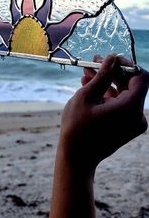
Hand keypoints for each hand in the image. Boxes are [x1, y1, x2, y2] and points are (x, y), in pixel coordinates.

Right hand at [60, 55, 147, 173]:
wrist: (76, 159)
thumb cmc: (77, 127)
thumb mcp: (86, 96)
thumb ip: (102, 75)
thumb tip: (112, 58)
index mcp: (131, 107)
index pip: (140, 77)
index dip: (126, 64)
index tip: (110, 59)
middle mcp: (137, 116)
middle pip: (131, 85)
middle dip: (112, 72)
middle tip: (94, 62)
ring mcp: (132, 123)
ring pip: (123, 94)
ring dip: (106, 82)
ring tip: (86, 74)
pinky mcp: (126, 127)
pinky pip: (120, 105)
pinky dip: (107, 95)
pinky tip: (89, 87)